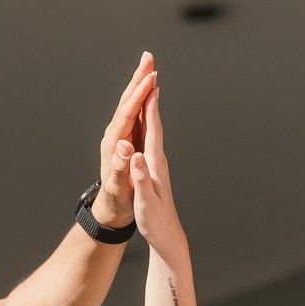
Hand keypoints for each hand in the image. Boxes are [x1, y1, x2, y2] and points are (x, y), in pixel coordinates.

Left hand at [91, 52, 156, 228]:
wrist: (110, 210)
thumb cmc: (117, 200)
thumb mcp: (119, 187)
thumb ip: (122, 167)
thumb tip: (125, 146)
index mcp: (114, 144)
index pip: (127, 113)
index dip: (139, 95)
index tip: (151, 78)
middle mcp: (114, 135)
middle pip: (126, 101)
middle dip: (137, 78)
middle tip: (148, 57)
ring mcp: (119, 136)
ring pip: (129, 103)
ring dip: (138, 83)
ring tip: (149, 65)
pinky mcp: (124, 139)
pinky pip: (133, 112)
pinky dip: (141, 98)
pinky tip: (147, 90)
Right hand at [128, 87, 187, 262]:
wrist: (167, 235)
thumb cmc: (155, 221)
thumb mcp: (147, 202)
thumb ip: (142, 178)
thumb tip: (137, 157)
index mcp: (155, 164)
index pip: (154, 129)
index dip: (152, 106)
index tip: (150, 83)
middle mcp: (158, 159)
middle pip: (155, 121)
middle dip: (152, 96)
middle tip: (151, 70)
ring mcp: (157, 161)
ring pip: (153, 126)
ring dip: (150, 105)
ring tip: (148, 84)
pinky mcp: (153, 166)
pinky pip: (149, 136)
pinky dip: (146, 121)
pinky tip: (145, 116)